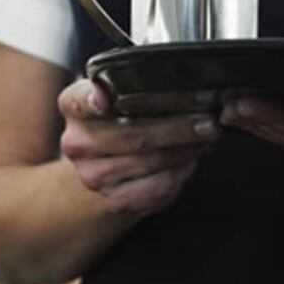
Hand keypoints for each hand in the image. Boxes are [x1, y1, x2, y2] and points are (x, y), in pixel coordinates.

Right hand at [58, 79, 220, 216]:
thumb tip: (181, 83)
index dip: (93, 99)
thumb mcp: (115, 96)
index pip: (81, 100)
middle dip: (177, 127)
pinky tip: (189, 162)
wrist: (100, 170)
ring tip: (205, 137)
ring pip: (150, 161)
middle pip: (132, 134)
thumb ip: (133, 84)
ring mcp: (93, 175)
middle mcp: (78, 142)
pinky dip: (179, 173)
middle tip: (208, 121)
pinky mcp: (114, 200)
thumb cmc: (117, 124)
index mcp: (75, 107)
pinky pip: (156, 187)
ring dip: (185, 150)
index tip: (104, 98)